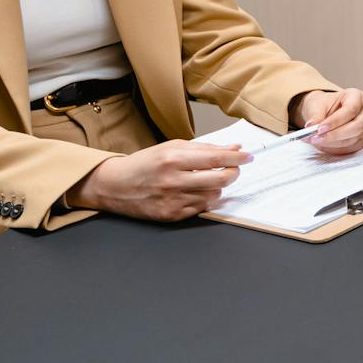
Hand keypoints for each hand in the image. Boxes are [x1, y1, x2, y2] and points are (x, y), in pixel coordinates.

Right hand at [70, 140, 252, 220]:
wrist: (114, 186)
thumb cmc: (144, 164)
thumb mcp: (171, 147)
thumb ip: (205, 148)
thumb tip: (234, 149)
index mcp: (173, 159)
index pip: (216, 159)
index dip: (237, 159)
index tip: (248, 157)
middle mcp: (173, 181)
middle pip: (220, 180)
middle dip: (233, 173)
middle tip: (234, 169)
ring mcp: (172, 200)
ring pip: (214, 195)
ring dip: (217, 187)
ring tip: (206, 179)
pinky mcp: (171, 215)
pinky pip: (201, 208)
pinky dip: (204, 199)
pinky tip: (195, 192)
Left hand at [290, 88, 362, 155]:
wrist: (324, 111)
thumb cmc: (325, 105)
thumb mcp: (317, 104)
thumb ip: (316, 115)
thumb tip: (312, 126)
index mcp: (357, 96)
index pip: (351, 109)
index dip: (336, 121)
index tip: (320, 128)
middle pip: (356, 126)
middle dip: (335, 135)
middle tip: (317, 137)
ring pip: (353, 139)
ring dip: (332, 143)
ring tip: (316, 141)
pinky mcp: (360, 140)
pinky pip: (350, 148)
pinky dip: (335, 149)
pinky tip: (323, 145)